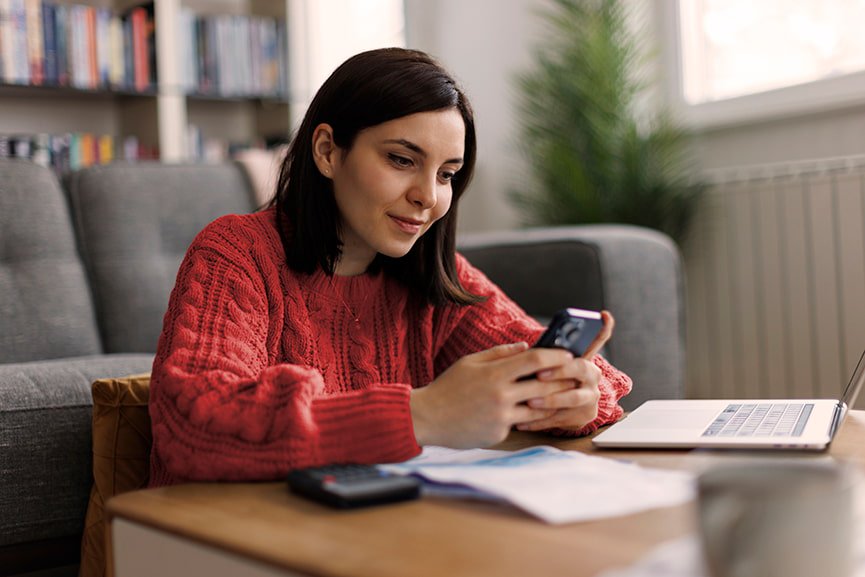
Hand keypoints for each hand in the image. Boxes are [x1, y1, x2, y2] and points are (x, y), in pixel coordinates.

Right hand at [410, 342, 577, 448]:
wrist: (428, 418)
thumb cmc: (448, 387)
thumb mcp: (470, 362)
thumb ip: (499, 353)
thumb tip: (526, 347)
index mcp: (494, 373)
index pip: (535, 360)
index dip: (556, 355)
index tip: (568, 354)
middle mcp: (501, 395)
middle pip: (545, 385)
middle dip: (563, 379)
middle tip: (576, 375)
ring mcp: (502, 417)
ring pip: (539, 408)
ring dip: (553, 401)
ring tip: (564, 395)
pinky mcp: (499, 433)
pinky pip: (520, 422)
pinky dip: (527, 416)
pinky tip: (534, 412)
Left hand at [515, 310, 614, 431]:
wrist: (559, 410)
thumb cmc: (545, 380)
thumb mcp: (545, 365)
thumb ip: (542, 355)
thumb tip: (523, 349)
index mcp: (584, 358)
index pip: (598, 338)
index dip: (603, 327)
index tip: (603, 315)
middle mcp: (592, 375)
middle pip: (581, 368)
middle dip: (560, 371)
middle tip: (540, 374)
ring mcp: (591, 396)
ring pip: (573, 398)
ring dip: (550, 399)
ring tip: (530, 401)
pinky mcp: (584, 416)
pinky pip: (562, 418)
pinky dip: (540, 420)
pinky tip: (523, 421)